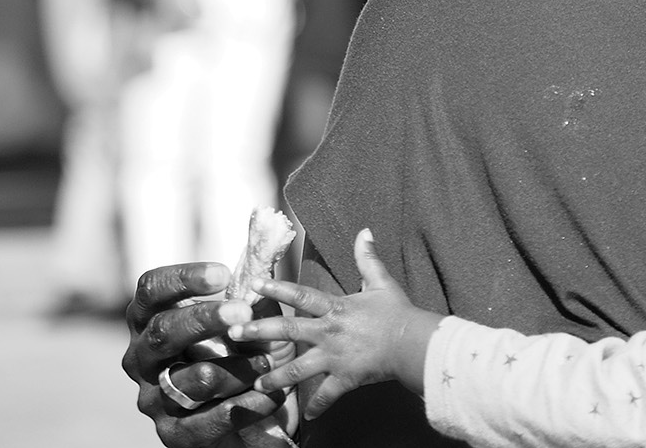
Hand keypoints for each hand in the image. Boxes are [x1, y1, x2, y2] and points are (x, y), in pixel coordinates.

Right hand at [122, 261, 292, 445]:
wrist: (242, 416)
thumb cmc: (239, 352)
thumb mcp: (246, 321)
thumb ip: (251, 298)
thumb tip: (262, 272)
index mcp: (150, 320)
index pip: (150, 290)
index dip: (182, 278)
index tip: (222, 274)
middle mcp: (142, 357)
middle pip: (163, 331)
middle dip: (204, 318)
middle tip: (243, 312)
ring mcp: (153, 398)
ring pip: (194, 377)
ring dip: (238, 368)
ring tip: (267, 362)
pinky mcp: (172, 434)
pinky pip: (210, 419)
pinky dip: (246, 405)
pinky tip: (268, 396)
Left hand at [229, 230, 443, 418]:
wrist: (411, 344)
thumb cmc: (396, 312)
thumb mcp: (381, 281)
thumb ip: (368, 257)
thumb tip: (364, 231)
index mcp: (336, 308)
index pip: (300, 295)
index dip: (277, 289)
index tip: (254, 284)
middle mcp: (329, 332)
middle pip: (289, 331)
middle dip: (260, 332)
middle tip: (234, 334)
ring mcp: (335, 357)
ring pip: (299, 369)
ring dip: (277, 376)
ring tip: (257, 383)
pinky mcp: (345, 379)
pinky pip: (326, 395)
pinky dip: (317, 406)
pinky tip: (306, 415)